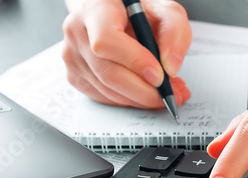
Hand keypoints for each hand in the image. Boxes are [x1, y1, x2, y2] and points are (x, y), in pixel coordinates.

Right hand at [62, 0, 191, 107]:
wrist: (115, 13)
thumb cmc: (138, 11)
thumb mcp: (164, 10)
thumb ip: (175, 33)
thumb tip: (170, 69)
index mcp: (96, 8)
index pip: (106, 40)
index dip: (134, 61)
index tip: (159, 75)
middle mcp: (77, 31)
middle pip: (108, 73)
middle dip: (145, 92)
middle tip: (171, 94)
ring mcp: (72, 56)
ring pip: (108, 91)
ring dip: (141, 99)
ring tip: (165, 93)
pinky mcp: (75, 75)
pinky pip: (104, 97)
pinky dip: (129, 100)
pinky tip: (145, 92)